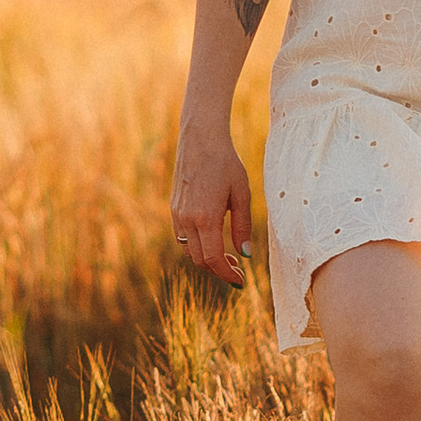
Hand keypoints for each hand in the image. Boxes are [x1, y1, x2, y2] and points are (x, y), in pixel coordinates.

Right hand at [172, 118, 253, 285]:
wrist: (201, 140)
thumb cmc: (226, 164)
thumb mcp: (242, 194)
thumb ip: (243, 226)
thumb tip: (246, 254)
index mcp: (206, 218)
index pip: (214, 259)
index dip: (227, 274)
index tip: (240, 281)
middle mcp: (187, 219)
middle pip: (199, 260)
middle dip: (218, 270)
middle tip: (237, 270)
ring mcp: (177, 214)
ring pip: (188, 251)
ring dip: (206, 260)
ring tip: (227, 257)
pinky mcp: (174, 208)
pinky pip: (182, 237)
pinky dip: (197, 247)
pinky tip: (212, 240)